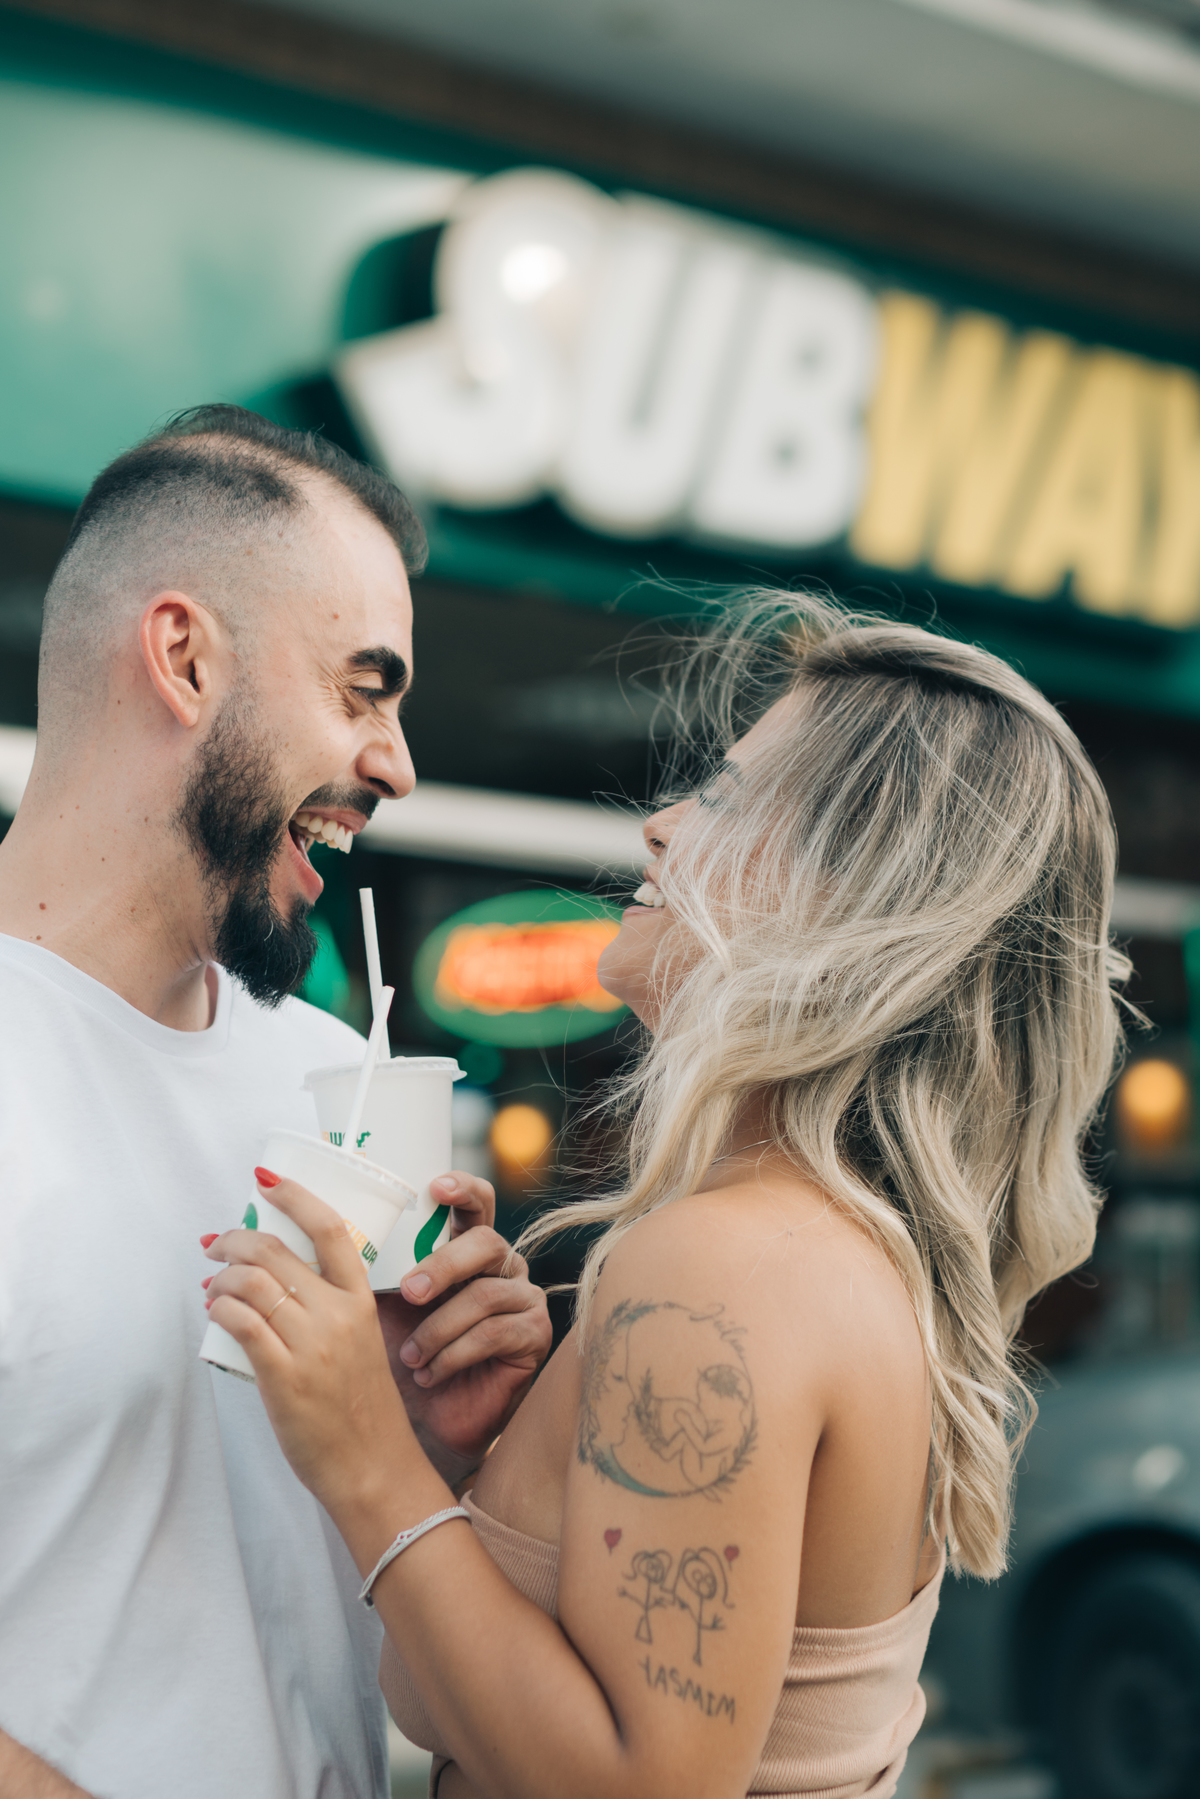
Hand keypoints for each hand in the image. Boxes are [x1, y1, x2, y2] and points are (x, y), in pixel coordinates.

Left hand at [204, 1175, 416, 1518]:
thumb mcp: (360, 1345)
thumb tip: (271, 1284)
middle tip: (216, 1244)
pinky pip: (240, 1322)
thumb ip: (327, 1312)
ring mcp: (311, 1344)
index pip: (330, 1229)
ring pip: (252, 1281)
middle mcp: (338, 1315)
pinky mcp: (283, 1375)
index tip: (268, 1181)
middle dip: (234, 1238)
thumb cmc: (363, 1411)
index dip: (296, 1196)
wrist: (373, 1467)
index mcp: (362, 1301)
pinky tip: (214, 1311)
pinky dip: (219, 1308)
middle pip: (276, 1250)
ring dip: (221, 1275)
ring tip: (212, 1285)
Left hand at [377, 1173, 551, 1482]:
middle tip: (408, 1292)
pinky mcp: (535, 1336)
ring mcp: (524, 1299)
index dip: (462, 1188)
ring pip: (486, 1294)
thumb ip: (372, 1267)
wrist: (423, 1424)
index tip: (435, 1187)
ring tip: (409, 1356)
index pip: (476, 1202)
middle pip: (485, 1242)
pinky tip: (430, 1373)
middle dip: (443, 1265)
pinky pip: (497, 1333)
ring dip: (439, 1327)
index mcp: (466, 1249)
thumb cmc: (399, 1358)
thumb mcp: (379, 1306)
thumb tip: (321, 1229)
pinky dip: (455, 1355)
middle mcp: (502, 1267)